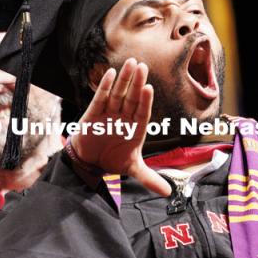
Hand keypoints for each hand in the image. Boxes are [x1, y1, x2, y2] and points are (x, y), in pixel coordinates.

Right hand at [71, 58, 170, 196]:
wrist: (89, 163)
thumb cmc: (112, 160)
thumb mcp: (132, 169)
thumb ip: (149, 178)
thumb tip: (168, 193)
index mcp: (135, 128)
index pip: (142, 112)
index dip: (145, 101)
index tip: (149, 88)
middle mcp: (124, 118)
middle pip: (131, 98)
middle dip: (136, 83)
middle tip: (143, 66)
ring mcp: (109, 113)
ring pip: (118, 94)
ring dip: (124, 79)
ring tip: (131, 64)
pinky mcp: (94, 113)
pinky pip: (100, 97)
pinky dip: (105, 86)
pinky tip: (111, 73)